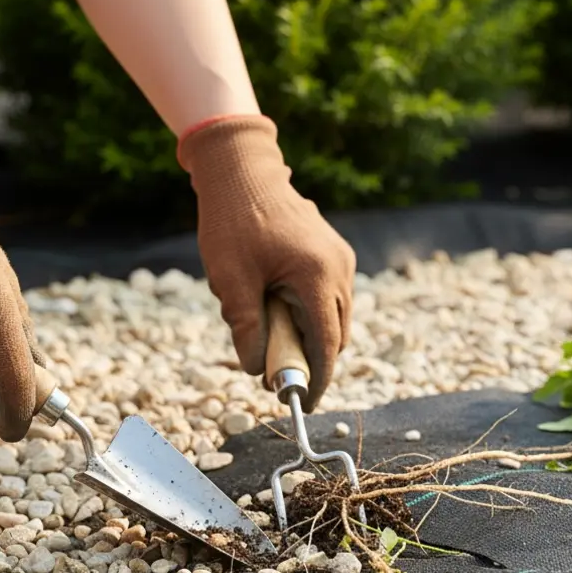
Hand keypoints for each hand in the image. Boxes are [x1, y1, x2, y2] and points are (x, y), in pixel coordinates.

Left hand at [178, 116, 355, 409]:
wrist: (242, 170)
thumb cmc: (233, 221)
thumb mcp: (231, 281)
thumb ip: (246, 328)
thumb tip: (256, 370)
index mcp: (318, 276)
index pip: (326, 345)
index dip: (316, 379)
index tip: (302, 403)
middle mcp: (339, 269)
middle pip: (336, 335)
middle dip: (311, 360)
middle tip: (277, 376)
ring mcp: (340, 258)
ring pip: (335, 317)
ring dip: (310, 336)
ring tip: (272, 340)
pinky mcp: (333, 252)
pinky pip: (330, 297)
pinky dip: (310, 314)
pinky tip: (278, 311)